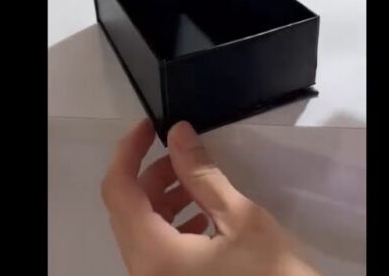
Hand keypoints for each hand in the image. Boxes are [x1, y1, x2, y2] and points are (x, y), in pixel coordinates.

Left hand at [101, 119, 319, 275]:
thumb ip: (202, 175)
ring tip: (199, 184)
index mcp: (155, 254)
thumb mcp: (240, 219)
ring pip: (140, 228)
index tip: (150, 127)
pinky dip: (170, 224)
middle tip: (186, 155)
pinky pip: (155, 249)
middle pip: (127, 209)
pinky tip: (203, 217)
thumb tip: (178, 135)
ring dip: (163, 199)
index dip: (128, 151)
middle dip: (153, 175)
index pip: (118, 191)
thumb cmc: (270, 275)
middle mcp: (143, 271)